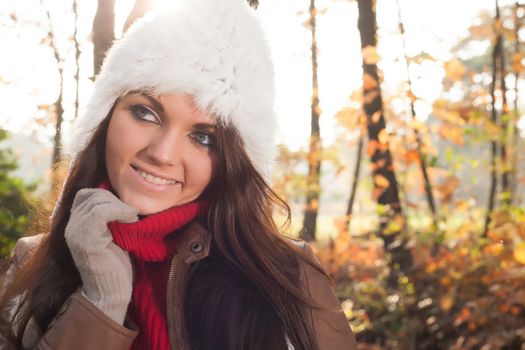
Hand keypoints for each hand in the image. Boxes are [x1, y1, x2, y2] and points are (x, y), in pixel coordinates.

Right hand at [65, 188, 137, 324]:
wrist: (110, 294)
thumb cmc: (114, 267)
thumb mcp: (111, 236)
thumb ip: (107, 219)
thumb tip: (121, 198)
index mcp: (75, 225)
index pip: (84, 194)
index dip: (105, 195)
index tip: (123, 208)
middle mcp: (71, 227)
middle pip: (91, 194)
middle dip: (114, 199)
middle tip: (130, 213)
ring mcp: (76, 232)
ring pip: (97, 200)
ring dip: (120, 205)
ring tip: (131, 218)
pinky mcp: (86, 239)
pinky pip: (101, 211)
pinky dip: (120, 211)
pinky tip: (131, 220)